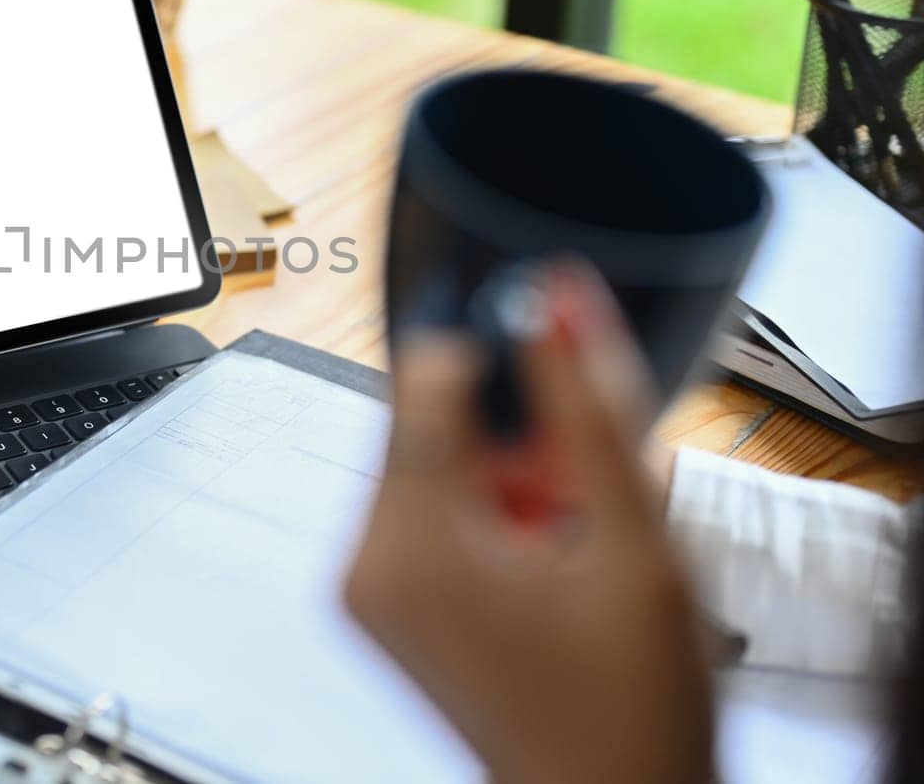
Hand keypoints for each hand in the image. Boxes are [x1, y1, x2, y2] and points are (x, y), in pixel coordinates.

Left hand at [345, 261, 713, 783]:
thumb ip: (591, 408)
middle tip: (572, 494)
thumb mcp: (637, 545)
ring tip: (560, 539)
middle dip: (503, 432)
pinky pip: (418, 509)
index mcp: (412, 542)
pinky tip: (534, 560)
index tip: (555, 378)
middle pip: (420, 417)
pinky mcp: (377, 602)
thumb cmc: (631, 705)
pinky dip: (477, 510)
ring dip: (496, 472)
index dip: (496, 354)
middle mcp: (364, 560)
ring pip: (424, 459)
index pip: (421, 372)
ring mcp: (363, 587)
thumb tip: (558, 295)